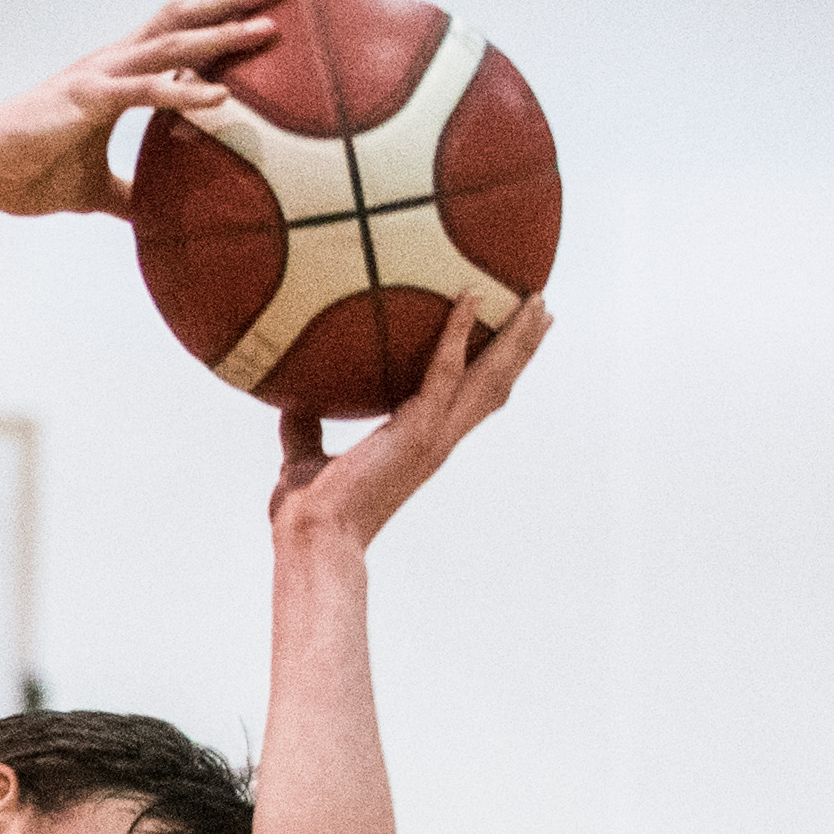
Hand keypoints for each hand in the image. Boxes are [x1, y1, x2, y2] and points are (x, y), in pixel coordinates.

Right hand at [0, 0, 285, 218]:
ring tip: (266, 28)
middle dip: (232, 2)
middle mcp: (109, 64)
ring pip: (170, 42)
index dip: (217, 20)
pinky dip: (184, 89)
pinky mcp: (84, 99)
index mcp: (112, 77)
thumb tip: (155, 215)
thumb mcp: (89, 189)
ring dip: (221, 34)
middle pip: (181, 18)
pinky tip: (220, 95)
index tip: (263, 12)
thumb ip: (125, 193)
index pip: (174, 36)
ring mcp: (98, 77)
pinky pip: (144, 89)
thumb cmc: (20, 175)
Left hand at [270, 295, 550, 549]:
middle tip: (541, 308)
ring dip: (515, 337)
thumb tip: (292, 404)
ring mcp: (434, 435)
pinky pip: (446, 369)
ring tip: (536, 300)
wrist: (311, 535)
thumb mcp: (305, 460)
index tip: (513, 342)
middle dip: (520, 346)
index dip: (492, 371)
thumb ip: (305, 431)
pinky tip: (469, 298)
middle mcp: (438, 440)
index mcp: (420, 446)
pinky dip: (458, 332)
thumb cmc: (308, 510)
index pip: (469, 402)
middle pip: (495, 384)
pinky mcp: (418, 429)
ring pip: (490, 376)